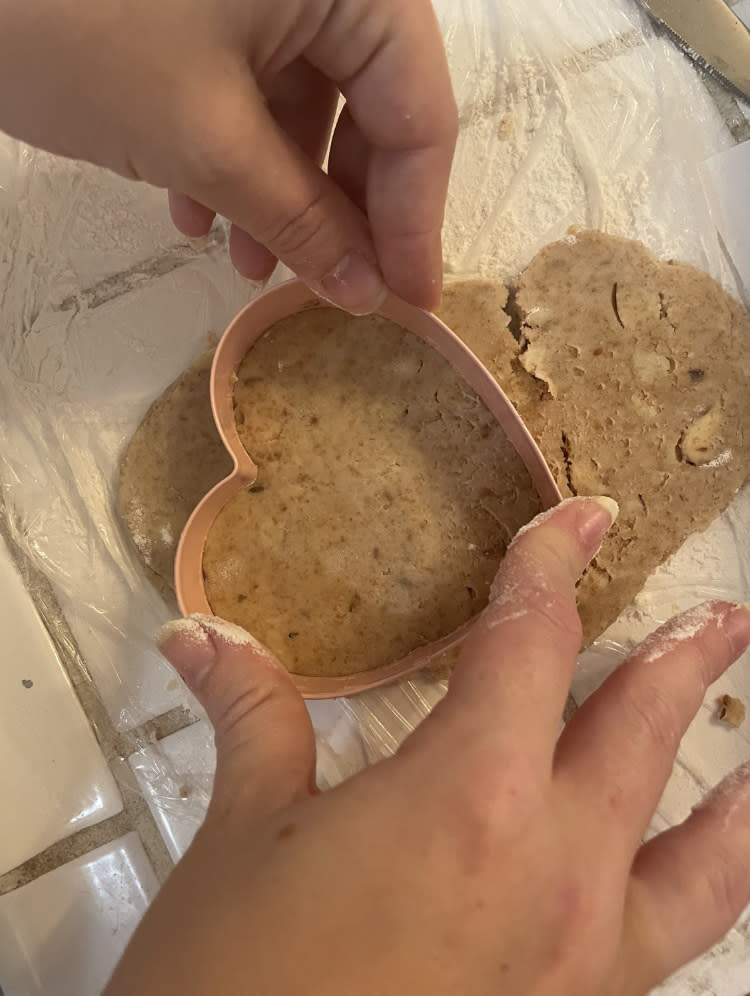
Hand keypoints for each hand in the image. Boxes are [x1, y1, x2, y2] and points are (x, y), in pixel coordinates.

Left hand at [0, 0, 456, 312]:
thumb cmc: (78, 30)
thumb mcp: (206, 140)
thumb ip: (301, 221)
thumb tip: (365, 292)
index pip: (418, 111)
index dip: (415, 219)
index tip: (408, 302)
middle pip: (369, 106)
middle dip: (340, 210)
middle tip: (328, 290)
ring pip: (305, 103)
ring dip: (280, 194)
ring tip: (243, 267)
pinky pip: (251, 82)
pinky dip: (233, 154)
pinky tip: (194, 211)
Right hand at [105, 497, 749, 994]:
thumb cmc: (235, 979)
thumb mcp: (239, 837)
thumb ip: (250, 718)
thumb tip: (201, 636)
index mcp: (468, 798)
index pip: (528, 644)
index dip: (552, 566)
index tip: (582, 520)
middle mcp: (554, 869)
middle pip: (639, 731)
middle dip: (679, 658)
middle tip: (718, 619)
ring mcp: (587, 955)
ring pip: (707, 857)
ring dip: (736, 788)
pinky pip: (678, 939)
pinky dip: (706, 886)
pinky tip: (693, 874)